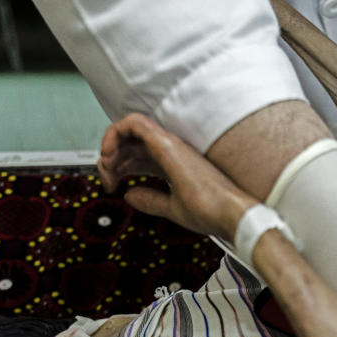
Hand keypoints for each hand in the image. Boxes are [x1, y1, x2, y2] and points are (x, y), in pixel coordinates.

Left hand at [97, 113, 256, 239]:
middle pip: (129, 143)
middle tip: (106, 181)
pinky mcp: (166, 143)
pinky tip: (109, 154)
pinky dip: (114, 133)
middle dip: (110, 161)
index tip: (114, 187)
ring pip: (128, 129)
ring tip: (106, 169)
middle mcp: (171, 150)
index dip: (119, 168)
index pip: (138, 155)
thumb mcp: (173, 208)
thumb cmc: (212, 212)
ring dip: (109, 147)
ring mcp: (169, 144)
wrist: (229, 213)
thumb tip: (130, 196)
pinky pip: (133, 122)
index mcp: (173, 163)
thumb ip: (150, 200)